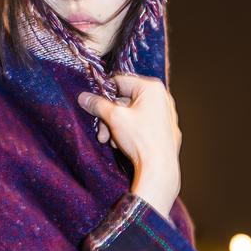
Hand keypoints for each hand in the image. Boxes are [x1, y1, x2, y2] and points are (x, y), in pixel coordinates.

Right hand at [75, 72, 181, 215]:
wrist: (159, 168)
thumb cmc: (141, 140)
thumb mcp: (114, 118)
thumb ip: (97, 104)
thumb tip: (84, 97)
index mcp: (152, 88)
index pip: (120, 81)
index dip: (104, 94)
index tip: (94, 106)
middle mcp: (162, 98)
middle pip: (126, 100)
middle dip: (109, 117)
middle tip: (102, 132)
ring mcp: (166, 115)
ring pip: (133, 114)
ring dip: (117, 126)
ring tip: (111, 141)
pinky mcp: (166, 130)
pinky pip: (143, 124)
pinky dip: (131, 132)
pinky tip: (123, 144)